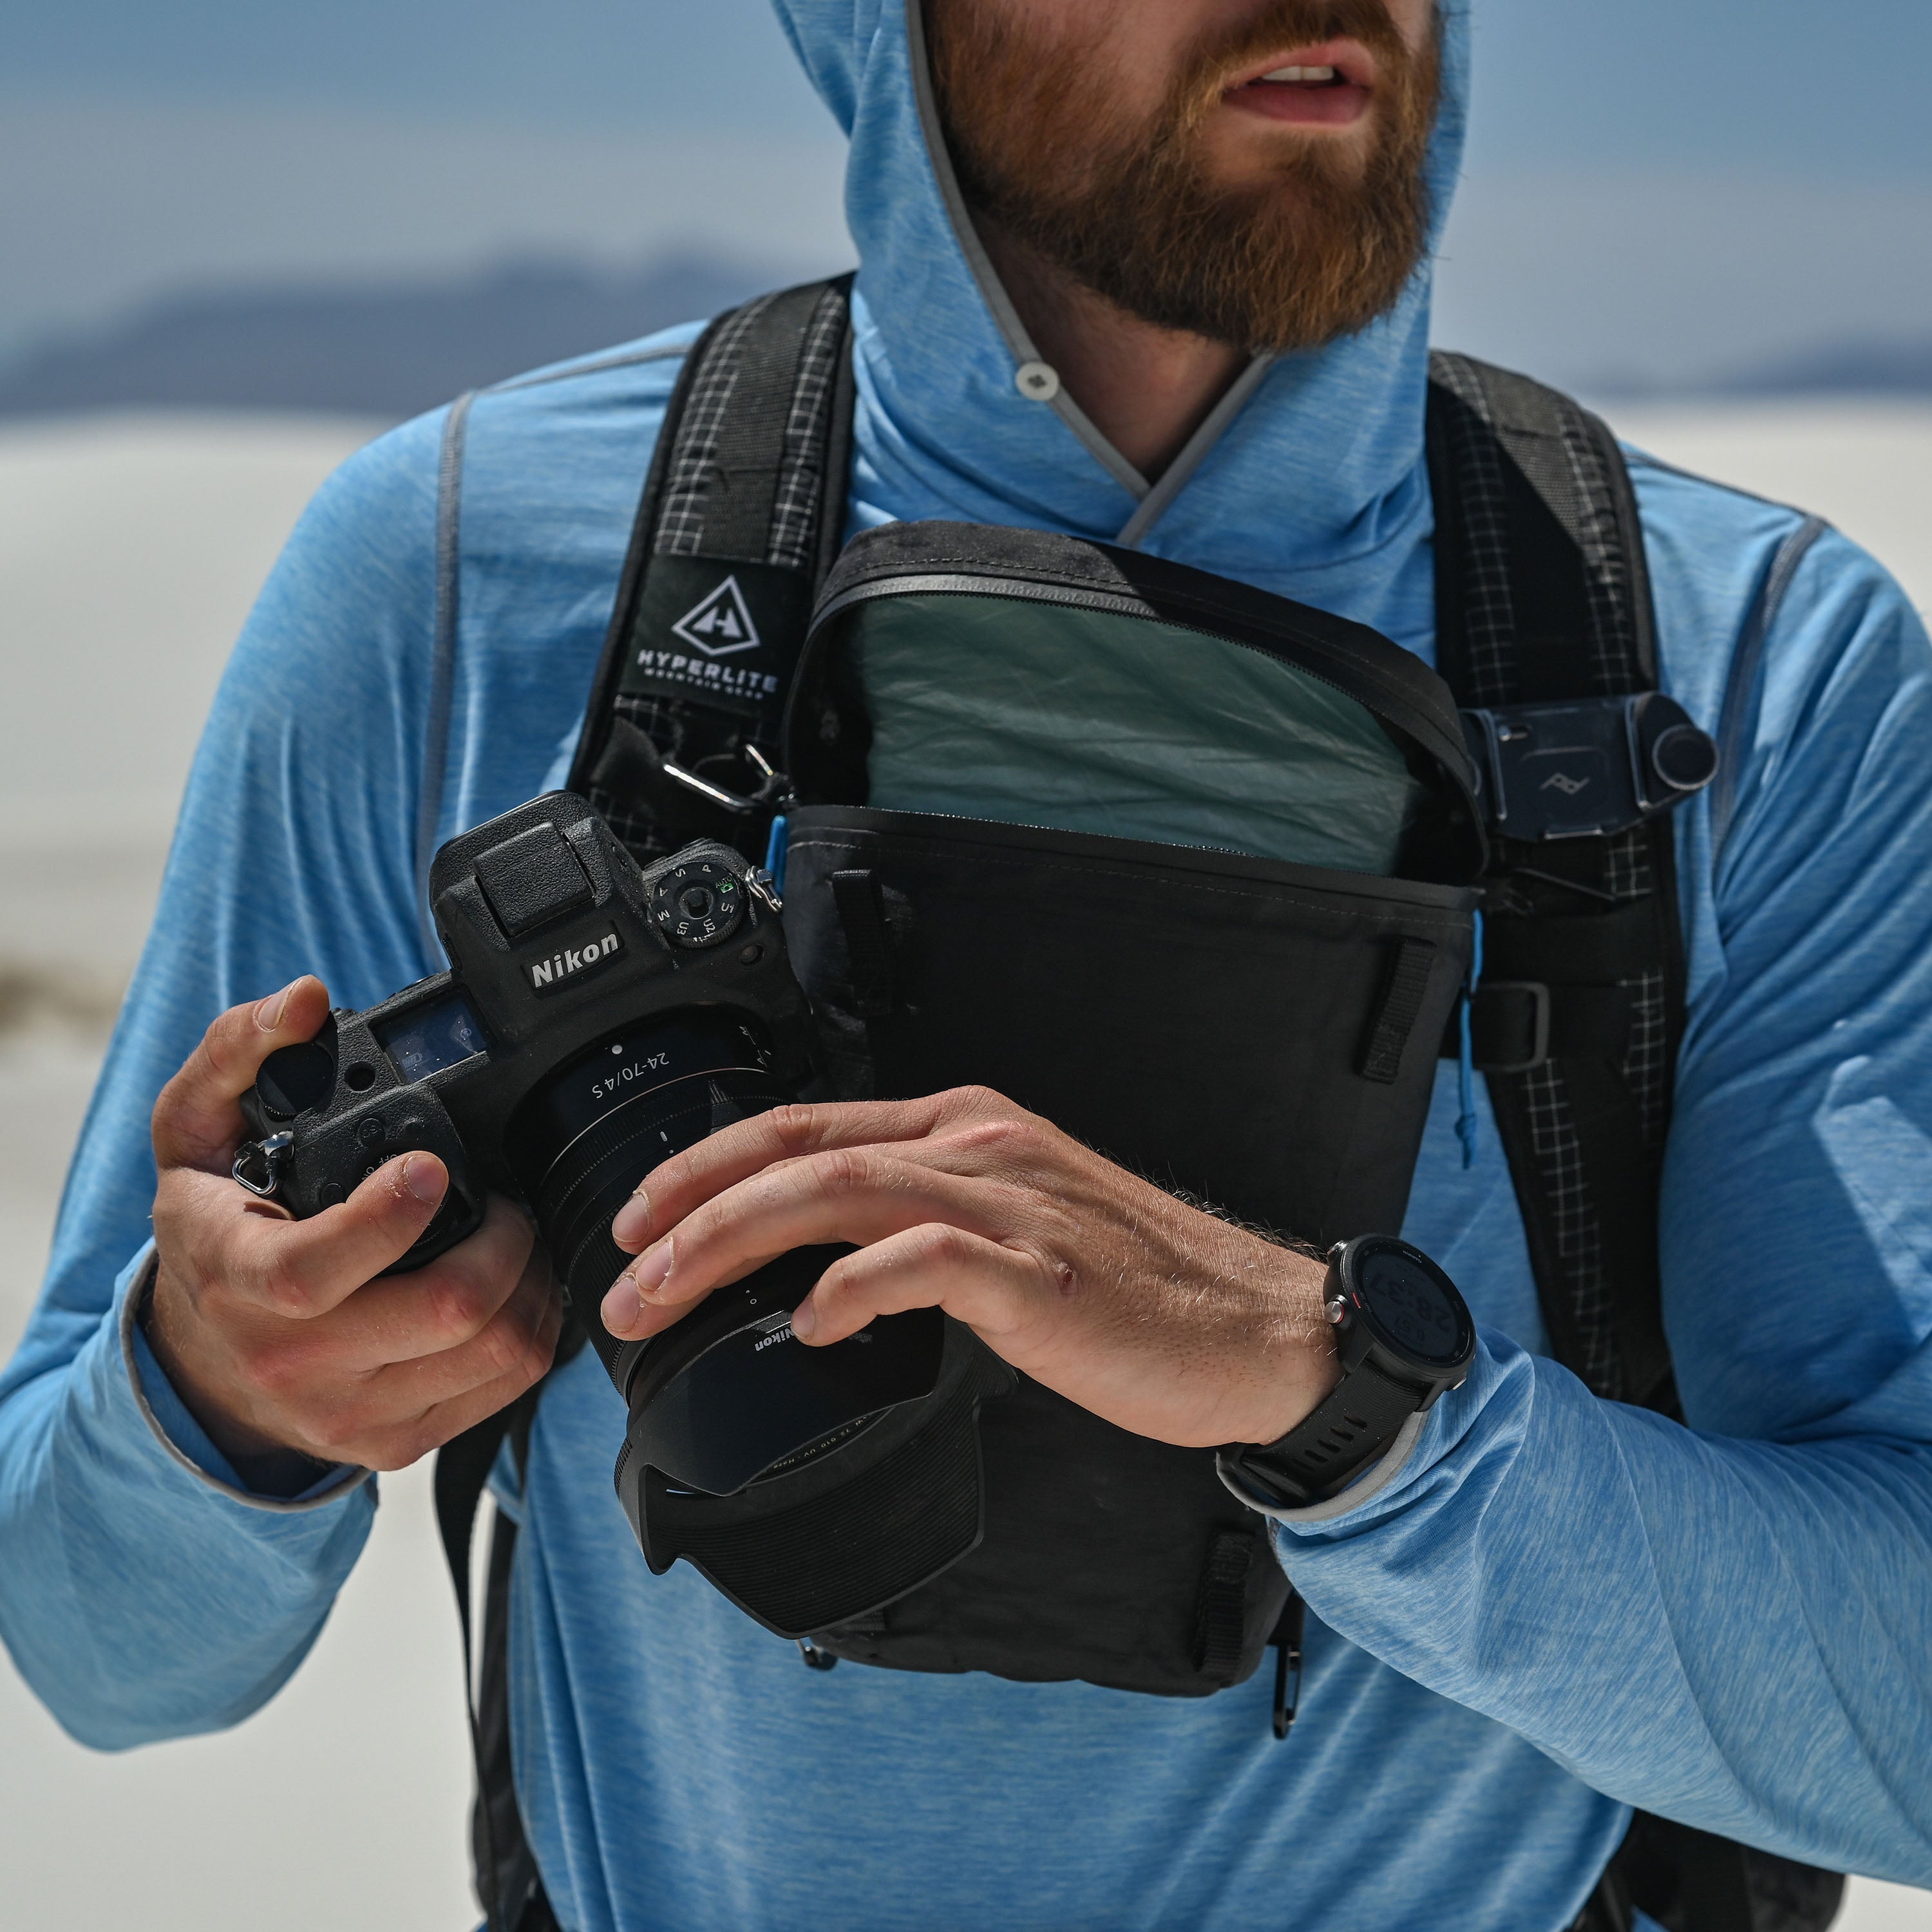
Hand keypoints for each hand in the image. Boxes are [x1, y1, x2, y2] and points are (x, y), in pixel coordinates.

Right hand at [144, 977, 560, 1474]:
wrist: (200, 1362)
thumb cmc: (212, 1229)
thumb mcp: (191, 1131)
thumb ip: (236, 1051)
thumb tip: (303, 1002)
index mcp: (239, 1279)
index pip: (320, 1272)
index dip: (393, 1218)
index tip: (433, 1167)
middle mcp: (293, 1359)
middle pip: (447, 1314)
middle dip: (505, 1241)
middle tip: (504, 1201)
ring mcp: (349, 1412)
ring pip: (493, 1354)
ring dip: (531, 1284)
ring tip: (515, 1239)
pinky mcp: (394, 1442)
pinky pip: (503, 1391)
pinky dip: (531, 1331)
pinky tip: (512, 1290)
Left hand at [599, 1087, 1338, 1448]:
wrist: (1256, 1327)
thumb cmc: (1136, 1290)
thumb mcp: (1012, 1231)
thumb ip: (921, 1230)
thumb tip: (817, 1275)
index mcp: (965, 1127)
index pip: (805, 1124)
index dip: (707, 1165)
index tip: (640, 1217)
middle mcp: (977, 1143)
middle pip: (797, 1151)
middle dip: (688, 1210)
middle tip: (623, 1276)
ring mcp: (1009, 1198)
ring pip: (835, 1191)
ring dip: (730, 1242)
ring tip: (665, 1298)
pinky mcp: (1039, 1265)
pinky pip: (921, 1259)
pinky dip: (853, 1289)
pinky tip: (812, 1329)